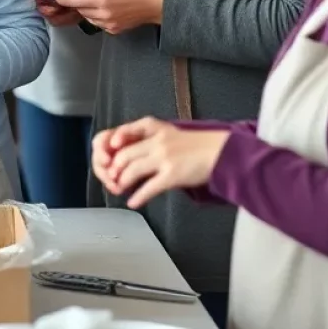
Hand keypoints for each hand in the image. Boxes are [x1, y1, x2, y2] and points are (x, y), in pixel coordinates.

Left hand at [57, 0, 165, 34]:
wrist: (155, 3)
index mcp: (102, 0)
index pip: (76, 1)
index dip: (64, 0)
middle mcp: (103, 14)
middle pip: (80, 10)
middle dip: (77, 3)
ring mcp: (109, 24)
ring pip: (88, 18)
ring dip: (86, 10)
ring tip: (95, 1)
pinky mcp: (114, 30)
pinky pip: (97, 24)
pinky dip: (95, 17)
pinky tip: (104, 9)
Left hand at [97, 117, 230, 208]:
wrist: (222, 151)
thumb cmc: (196, 145)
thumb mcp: (169, 133)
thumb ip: (150, 140)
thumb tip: (128, 154)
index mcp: (153, 127)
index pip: (122, 132)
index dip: (109, 146)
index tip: (105, 155)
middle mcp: (156, 140)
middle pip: (124, 154)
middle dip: (114, 169)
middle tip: (111, 179)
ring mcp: (164, 157)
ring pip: (132, 170)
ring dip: (122, 182)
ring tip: (119, 189)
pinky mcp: (172, 174)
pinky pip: (149, 187)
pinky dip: (138, 196)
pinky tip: (133, 202)